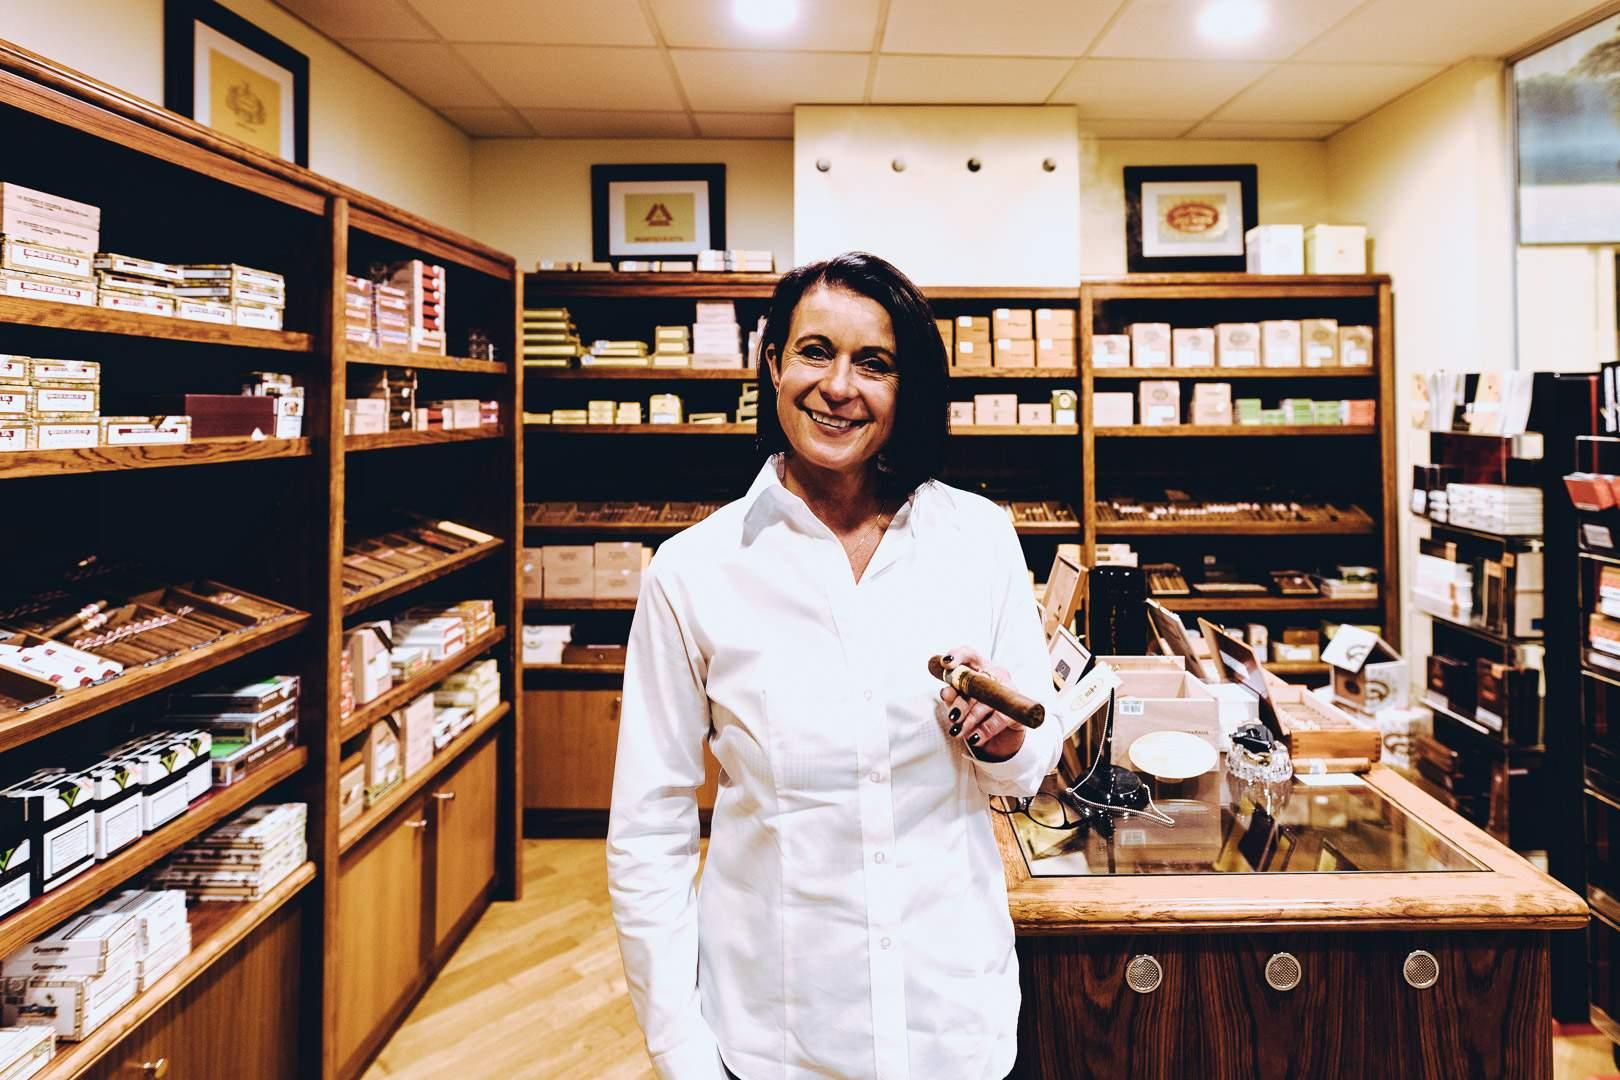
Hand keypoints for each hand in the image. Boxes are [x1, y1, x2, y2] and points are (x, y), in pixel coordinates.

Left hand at [937, 645, 1024, 761]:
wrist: (998, 736)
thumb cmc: (976, 712)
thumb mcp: (960, 703)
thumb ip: (952, 696)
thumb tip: (946, 692)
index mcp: (978, 667)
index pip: (969, 654)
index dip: (957, 656)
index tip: (946, 664)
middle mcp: (995, 674)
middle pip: (976, 682)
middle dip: (961, 702)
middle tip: (952, 717)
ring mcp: (1008, 689)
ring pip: (986, 702)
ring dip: (970, 719)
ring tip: (959, 732)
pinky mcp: (1016, 707)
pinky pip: (999, 718)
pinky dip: (985, 730)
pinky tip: (974, 738)